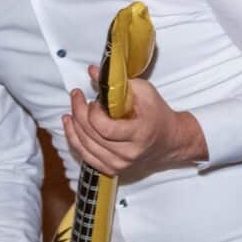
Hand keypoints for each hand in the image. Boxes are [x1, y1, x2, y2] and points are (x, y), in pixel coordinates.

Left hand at [63, 68, 206, 179]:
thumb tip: (92, 71)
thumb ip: (118, 82)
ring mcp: (119, 165)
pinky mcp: (112, 169)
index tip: (94, 100)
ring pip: (84, 146)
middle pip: (91, 136)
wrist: (170, 141)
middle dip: (78, 113)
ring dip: (73, 126)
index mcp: (139, 135)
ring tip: (72, 109)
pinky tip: (71, 125)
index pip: (105, 128)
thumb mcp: (145, 92)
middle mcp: (128, 154)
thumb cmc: (158, 114)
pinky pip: (85, 156)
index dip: (92, 113)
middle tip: (76, 96)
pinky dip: (74, 139)